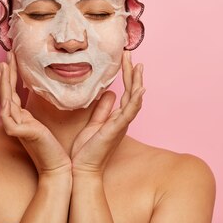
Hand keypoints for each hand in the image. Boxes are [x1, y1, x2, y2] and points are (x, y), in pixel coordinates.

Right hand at [0, 51, 71, 176]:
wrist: (59, 167)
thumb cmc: (57, 146)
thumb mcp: (53, 118)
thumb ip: (51, 102)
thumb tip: (56, 85)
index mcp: (22, 117)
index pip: (13, 91)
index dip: (12, 74)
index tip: (13, 57)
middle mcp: (16, 120)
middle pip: (5, 92)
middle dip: (5, 73)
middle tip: (7, 54)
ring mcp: (15, 127)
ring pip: (4, 100)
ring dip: (3, 82)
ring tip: (3, 66)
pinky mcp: (19, 133)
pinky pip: (8, 116)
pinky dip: (6, 104)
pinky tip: (6, 93)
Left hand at [70, 51, 145, 175]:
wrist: (82, 169)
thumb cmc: (86, 150)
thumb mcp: (93, 123)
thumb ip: (102, 109)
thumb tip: (109, 94)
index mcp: (117, 117)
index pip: (126, 91)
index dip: (127, 75)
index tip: (124, 58)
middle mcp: (123, 119)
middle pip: (133, 91)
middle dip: (132, 72)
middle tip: (129, 53)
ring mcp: (122, 124)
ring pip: (135, 99)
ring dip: (137, 81)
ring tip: (137, 64)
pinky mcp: (117, 129)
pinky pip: (130, 112)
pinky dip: (136, 100)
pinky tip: (140, 88)